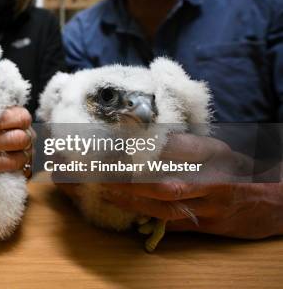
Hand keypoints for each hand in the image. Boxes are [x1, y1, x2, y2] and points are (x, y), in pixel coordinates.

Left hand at [98, 134, 282, 238]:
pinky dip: (149, 219)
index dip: (137, 147)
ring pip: (165, 205)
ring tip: (105, 192)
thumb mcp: (216, 151)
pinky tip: (127, 213)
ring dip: (132, 200)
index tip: (110, 143)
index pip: (168, 147)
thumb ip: (184, 147)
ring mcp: (211, 204)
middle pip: (161, 180)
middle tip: (99, 173)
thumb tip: (141, 139)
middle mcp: (211, 178)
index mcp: (212, 152)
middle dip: (126, 179)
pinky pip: (174, 223)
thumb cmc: (239, 170)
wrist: (277, 200)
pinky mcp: (211, 225)